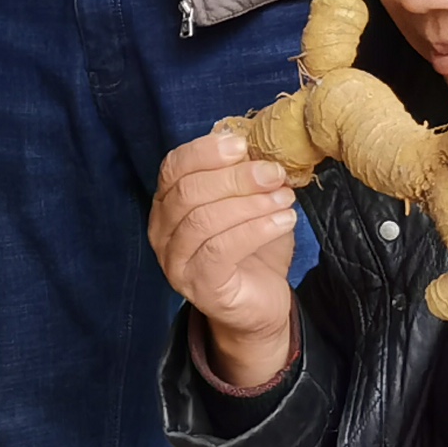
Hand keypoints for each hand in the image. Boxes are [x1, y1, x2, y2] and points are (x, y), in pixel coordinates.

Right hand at [151, 129, 301, 390]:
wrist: (260, 304)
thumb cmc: (252, 248)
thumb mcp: (248, 202)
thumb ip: (243, 175)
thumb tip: (255, 142)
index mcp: (167, 204)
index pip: (173, 167)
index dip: (205, 151)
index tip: (243, 145)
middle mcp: (161, 232)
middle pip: (189, 192)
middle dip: (236, 178)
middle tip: (275, 173)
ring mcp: (176, 262)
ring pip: (204, 220)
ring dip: (250, 203)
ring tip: (285, 198)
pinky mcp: (199, 286)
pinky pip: (221, 250)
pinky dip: (256, 229)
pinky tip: (284, 220)